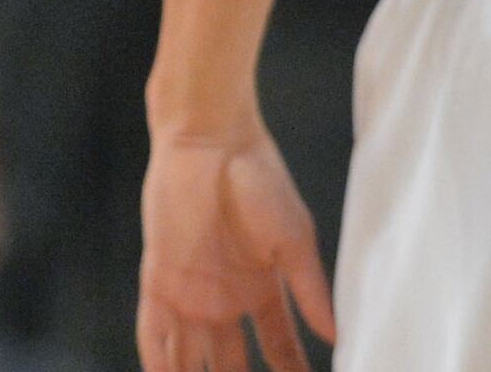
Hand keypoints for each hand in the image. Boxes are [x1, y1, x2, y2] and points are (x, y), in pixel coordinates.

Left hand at [137, 121, 330, 371]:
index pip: (278, 349)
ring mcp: (190, 292)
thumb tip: (338, 337)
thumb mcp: (293, 239)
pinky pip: (152, 330)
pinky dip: (155, 359)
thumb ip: (310, 289)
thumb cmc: (259, 180)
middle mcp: (225, 300)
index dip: (290, 371)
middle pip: (230, 364)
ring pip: (189, 356)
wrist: (211, 142)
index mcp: (261, 290)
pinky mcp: (159, 278)